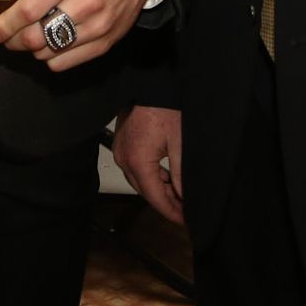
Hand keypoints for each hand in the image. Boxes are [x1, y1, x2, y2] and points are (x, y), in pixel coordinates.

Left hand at [0, 0, 151, 71]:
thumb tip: (7, 2)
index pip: (29, 9)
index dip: (6, 25)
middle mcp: (85, 3)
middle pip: (36, 36)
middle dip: (14, 41)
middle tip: (7, 37)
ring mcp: (97, 26)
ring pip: (48, 53)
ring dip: (32, 49)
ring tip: (32, 37)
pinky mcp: (104, 44)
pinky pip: (64, 63)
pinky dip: (51, 58)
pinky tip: (52, 44)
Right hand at [113, 105, 184, 224]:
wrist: (151, 84)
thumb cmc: (165, 108)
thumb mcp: (180, 144)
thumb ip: (181, 175)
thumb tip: (184, 198)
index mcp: (138, 161)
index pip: (155, 197)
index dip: (171, 212)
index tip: (185, 221)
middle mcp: (124, 159)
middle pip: (145, 191)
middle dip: (166, 203)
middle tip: (185, 210)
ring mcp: (120, 151)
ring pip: (139, 181)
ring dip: (158, 190)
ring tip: (179, 196)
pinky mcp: (121, 144)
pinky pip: (135, 169)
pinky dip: (150, 176)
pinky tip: (165, 178)